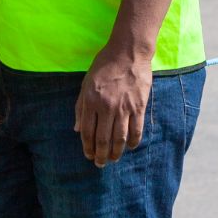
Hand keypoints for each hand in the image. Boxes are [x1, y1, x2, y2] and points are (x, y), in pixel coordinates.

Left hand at [74, 49, 150, 166]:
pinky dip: (133, 142)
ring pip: (120, 138)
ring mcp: (124, 108)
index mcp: (91, 101)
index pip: (88, 131)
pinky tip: (130, 147)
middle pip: (103, 139)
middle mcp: (107, 107)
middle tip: (100, 164)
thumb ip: (81, 107)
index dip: (87, 147)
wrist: (127, 53)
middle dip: (100, 155)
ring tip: (113, 159)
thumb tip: (77, 129)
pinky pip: (137, 130)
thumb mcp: (85, 84)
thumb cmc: (104, 66)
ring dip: (116, 152)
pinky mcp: (139, 106)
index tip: (88, 155)